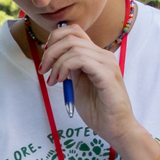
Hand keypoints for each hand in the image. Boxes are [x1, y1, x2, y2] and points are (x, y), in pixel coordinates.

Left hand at [35, 22, 146, 152]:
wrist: (116, 128)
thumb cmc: (98, 110)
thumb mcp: (79, 84)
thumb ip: (71, 69)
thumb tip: (55, 58)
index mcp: (97, 56)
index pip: (75, 31)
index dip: (55, 39)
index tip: (45, 58)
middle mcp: (103, 55)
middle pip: (71, 35)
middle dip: (51, 51)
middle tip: (43, 70)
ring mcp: (106, 63)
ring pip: (74, 47)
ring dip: (56, 63)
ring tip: (53, 80)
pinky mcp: (107, 75)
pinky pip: (81, 59)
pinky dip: (65, 67)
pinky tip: (61, 81)